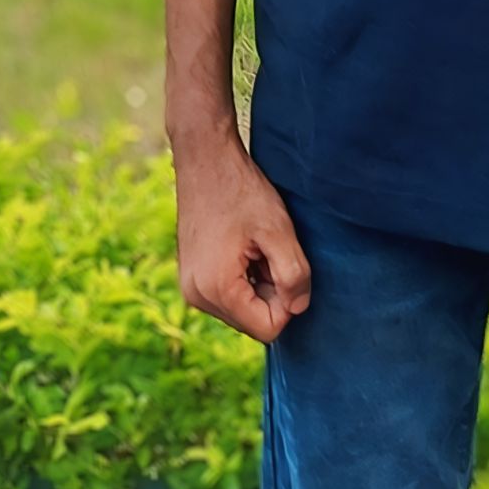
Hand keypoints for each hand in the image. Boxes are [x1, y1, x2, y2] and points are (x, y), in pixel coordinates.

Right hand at [172, 130, 311, 342]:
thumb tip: (298, 308)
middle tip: (266, 249)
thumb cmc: (241, 190)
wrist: (204, 158)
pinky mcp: (191, 277)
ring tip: (252, 245)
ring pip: (242, 309)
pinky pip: (228, 296)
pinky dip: (242, 277)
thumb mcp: (279, 231)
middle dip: (270, 291)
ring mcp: (190, 288)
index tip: (281, 261)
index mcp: (217, 290)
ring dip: (257, 283)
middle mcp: (196, 297)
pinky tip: (241, 246)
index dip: (287, 300)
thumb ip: (295, 276)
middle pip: (254, 322)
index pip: (268, 329)